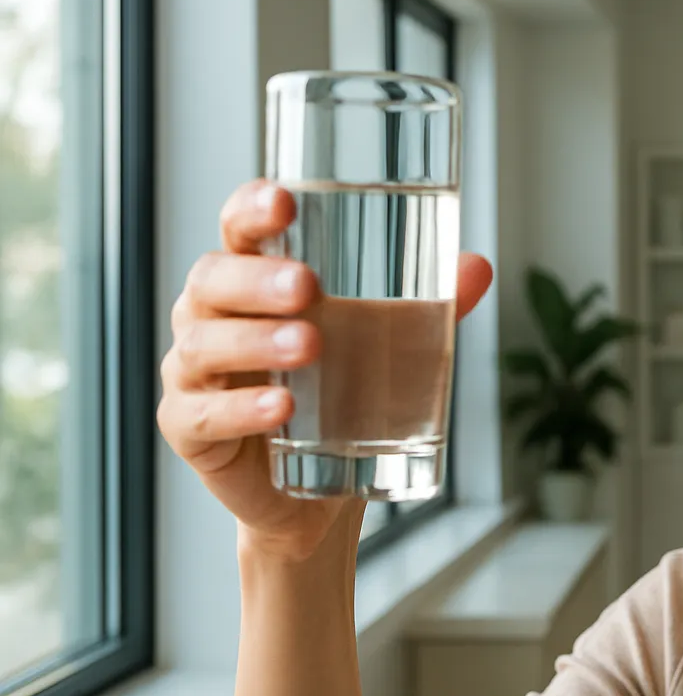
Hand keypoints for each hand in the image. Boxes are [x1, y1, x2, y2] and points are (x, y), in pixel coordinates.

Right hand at [157, 180, 493, 561]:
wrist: (321, 493)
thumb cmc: (342, 398)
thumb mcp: (386, 348)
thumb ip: (425, 307)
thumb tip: (478, 266)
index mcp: (250, 283)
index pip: (237, 231)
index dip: (250, 210)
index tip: (283, 202)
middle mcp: (211, 319)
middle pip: (211, 281)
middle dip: (256, 280)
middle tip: (308, 286)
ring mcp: (193, 374)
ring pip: (204, 346)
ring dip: (255, 343)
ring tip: (308, 346)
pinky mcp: (191, 431)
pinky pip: (203, 415)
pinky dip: (242, 410)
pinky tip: (282, 409)